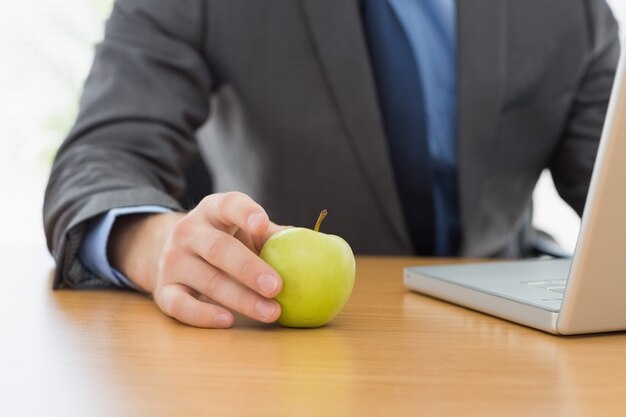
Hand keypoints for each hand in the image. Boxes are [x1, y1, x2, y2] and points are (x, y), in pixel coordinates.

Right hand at [109, 192, 284, 327]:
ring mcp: (173, 261)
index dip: (244, 212)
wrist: (177, 253)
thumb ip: (276, 236)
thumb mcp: (245, 230)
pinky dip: (202, 315)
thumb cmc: (227, 240)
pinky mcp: (163, 290)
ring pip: (206, 280)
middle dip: (249, 269)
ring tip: (271, 312)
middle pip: (218, 248)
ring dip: (241, 299)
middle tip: (278, 287)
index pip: (228, 205)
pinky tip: (228, 321)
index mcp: (213, 210)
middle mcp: (188, 232)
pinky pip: (179, 305)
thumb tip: (325, 245)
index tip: (263, 224)